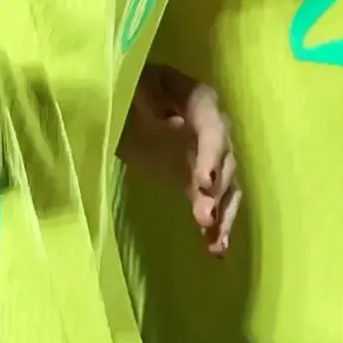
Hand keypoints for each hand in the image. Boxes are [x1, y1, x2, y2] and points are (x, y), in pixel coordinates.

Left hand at [122, 64, 241, 255]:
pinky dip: (215, 226)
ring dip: (223, 214)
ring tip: (216, 243)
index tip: (205, 183)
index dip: (211, 154)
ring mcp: (206, 155)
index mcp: (195, 98)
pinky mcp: (197, 179)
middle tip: (207, 219)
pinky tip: (215, 249)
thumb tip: (166, 120)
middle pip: (225, 158)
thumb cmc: (121, 95)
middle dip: (218, 190)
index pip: (212, 125)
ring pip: (226, 185)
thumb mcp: (126, 93)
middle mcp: (211, 126)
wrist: (115, 109)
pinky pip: (212, 202)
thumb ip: (141, 102)